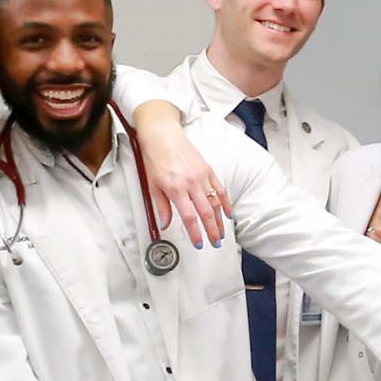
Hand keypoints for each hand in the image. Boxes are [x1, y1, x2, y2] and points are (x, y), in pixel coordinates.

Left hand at [131, 100, 229, 248]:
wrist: (163, 136)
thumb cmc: (155, 158)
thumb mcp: (152, 185)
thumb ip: (161, 206)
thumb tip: (164, 223)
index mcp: (176, 188)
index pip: (189, 217)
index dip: (195, 233)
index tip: (198, 243)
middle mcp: (191, 184)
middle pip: (206, 212)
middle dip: (212, 230)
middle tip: (215, 242)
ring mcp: (202, 177)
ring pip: (215, 203)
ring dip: (219, 220)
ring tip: (221, 232)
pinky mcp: (208, 170)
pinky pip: (220, 189)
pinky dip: (225, 202)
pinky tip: (228, 213)